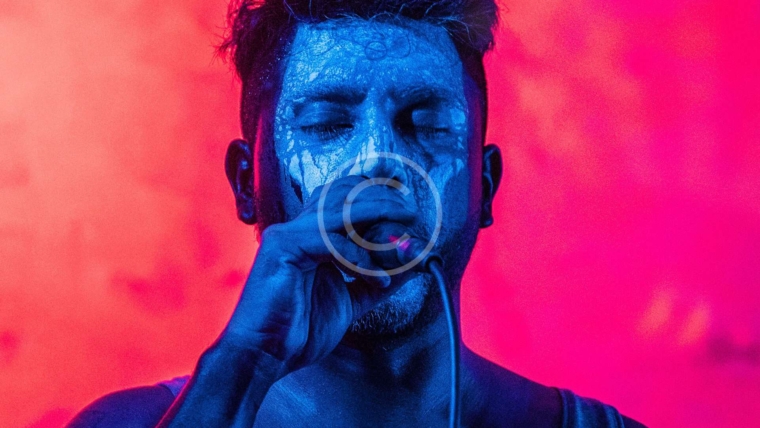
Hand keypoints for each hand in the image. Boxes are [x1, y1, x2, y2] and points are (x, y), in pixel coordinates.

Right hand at [221, 175, 417, 377]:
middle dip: (384, 200)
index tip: (407, 203)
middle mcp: (298, 227)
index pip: (344, 195)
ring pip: (341, 210)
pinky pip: (334, 242)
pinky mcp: (284, 247)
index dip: (377, 193)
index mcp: (310, 235)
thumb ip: (377, 279)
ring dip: (379, 223)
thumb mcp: (351, 299)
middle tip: (411, 215)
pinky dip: (363, 261)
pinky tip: (379, 280)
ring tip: (404, 242)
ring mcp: (288, 234)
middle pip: (345, 192)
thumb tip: (410, 263)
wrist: (266, 354)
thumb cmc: (299, 329)